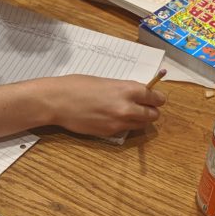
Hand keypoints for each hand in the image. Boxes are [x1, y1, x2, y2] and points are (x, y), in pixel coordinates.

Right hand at [39, 76, 165, 137]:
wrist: (57, 101)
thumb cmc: (77, 85)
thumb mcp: (106, 82)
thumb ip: (124, 89)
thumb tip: (137, 95)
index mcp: (128, 90)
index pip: (156, 98)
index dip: (157, 98)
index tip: (156, 99)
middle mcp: (127, 108)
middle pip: (154, 115)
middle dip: (150, 111)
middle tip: (142, 107)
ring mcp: (119, 123)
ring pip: (141, 125)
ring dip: (138, 120)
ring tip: (125, 113)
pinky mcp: (109, 133)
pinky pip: (125, 130)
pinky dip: (123, 125)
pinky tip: (110, 117)